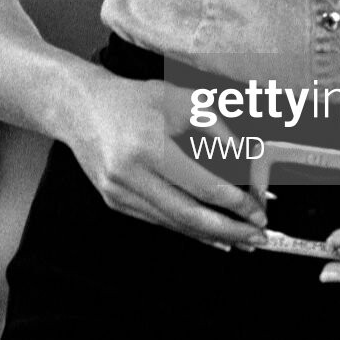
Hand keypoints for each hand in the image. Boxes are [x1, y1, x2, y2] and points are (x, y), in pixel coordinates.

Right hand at [56, 62, 266, 253]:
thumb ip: (216, 127)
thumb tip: (246, 159)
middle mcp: (130, 176)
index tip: (259, 210)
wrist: (81, 109)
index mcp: (149, 146)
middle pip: (189, 215)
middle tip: (258, 238)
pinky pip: (160, 221)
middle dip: (229, 230)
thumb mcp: (181, 99)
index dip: (235, 203)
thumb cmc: (135, 100)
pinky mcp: (116, 203)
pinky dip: (189, 229)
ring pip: (174, 223)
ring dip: (212, 235)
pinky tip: (212, 235)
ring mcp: (120, 194)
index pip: (201, 185)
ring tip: (242, 241)